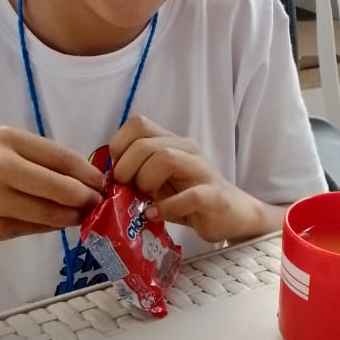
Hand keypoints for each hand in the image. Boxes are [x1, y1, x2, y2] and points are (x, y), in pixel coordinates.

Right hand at [0, 126, 104, 246]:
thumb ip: (37, 160)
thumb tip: (84, 179)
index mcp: (8, 139)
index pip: (62, 157)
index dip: (89, 173)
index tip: (104, 183)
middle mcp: (1, 166)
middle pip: (62, 187)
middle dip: (87, 198)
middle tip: (98, 204)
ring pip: (50, 212)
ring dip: (72, 217)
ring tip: (81, 216)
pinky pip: (33, 229)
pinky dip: (49, 227)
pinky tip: (54, 224)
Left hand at [110, 115, 283, 243]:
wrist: (232, 215)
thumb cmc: (189, 199)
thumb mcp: (159, 184)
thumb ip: (137, 176)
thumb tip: (108, 180)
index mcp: (171, 142)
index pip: (138, 124)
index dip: (120, 145)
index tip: (117, 170)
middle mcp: (186, 149)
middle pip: (145, 144)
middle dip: (126, 169)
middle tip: (126, 190)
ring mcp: (202, 170)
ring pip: (165, 158)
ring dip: (145, 182)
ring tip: (143, 201)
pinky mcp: (213, 195)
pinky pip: (189, 196)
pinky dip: (166, 207)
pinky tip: (155, 215)